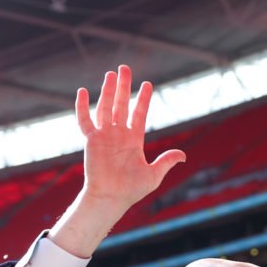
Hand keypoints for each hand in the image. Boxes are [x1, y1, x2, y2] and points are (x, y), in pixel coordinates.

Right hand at [75, 65, 185, 211]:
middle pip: (121, 105)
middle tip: (124, 68)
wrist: (111, 198)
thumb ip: (166, 161)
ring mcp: (104, 136)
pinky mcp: (91, 140)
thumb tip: (183, 155)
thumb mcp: (153, 175)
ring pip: (105, 108)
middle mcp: (118, 135)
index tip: (147, 84)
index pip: (139, 114)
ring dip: (107, 91)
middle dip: (123, 86)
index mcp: (134, 140)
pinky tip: (82, 92)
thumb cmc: (131, 190)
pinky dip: (82, 107)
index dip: (143, 99)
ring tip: (110, 74)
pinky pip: (85, 121)